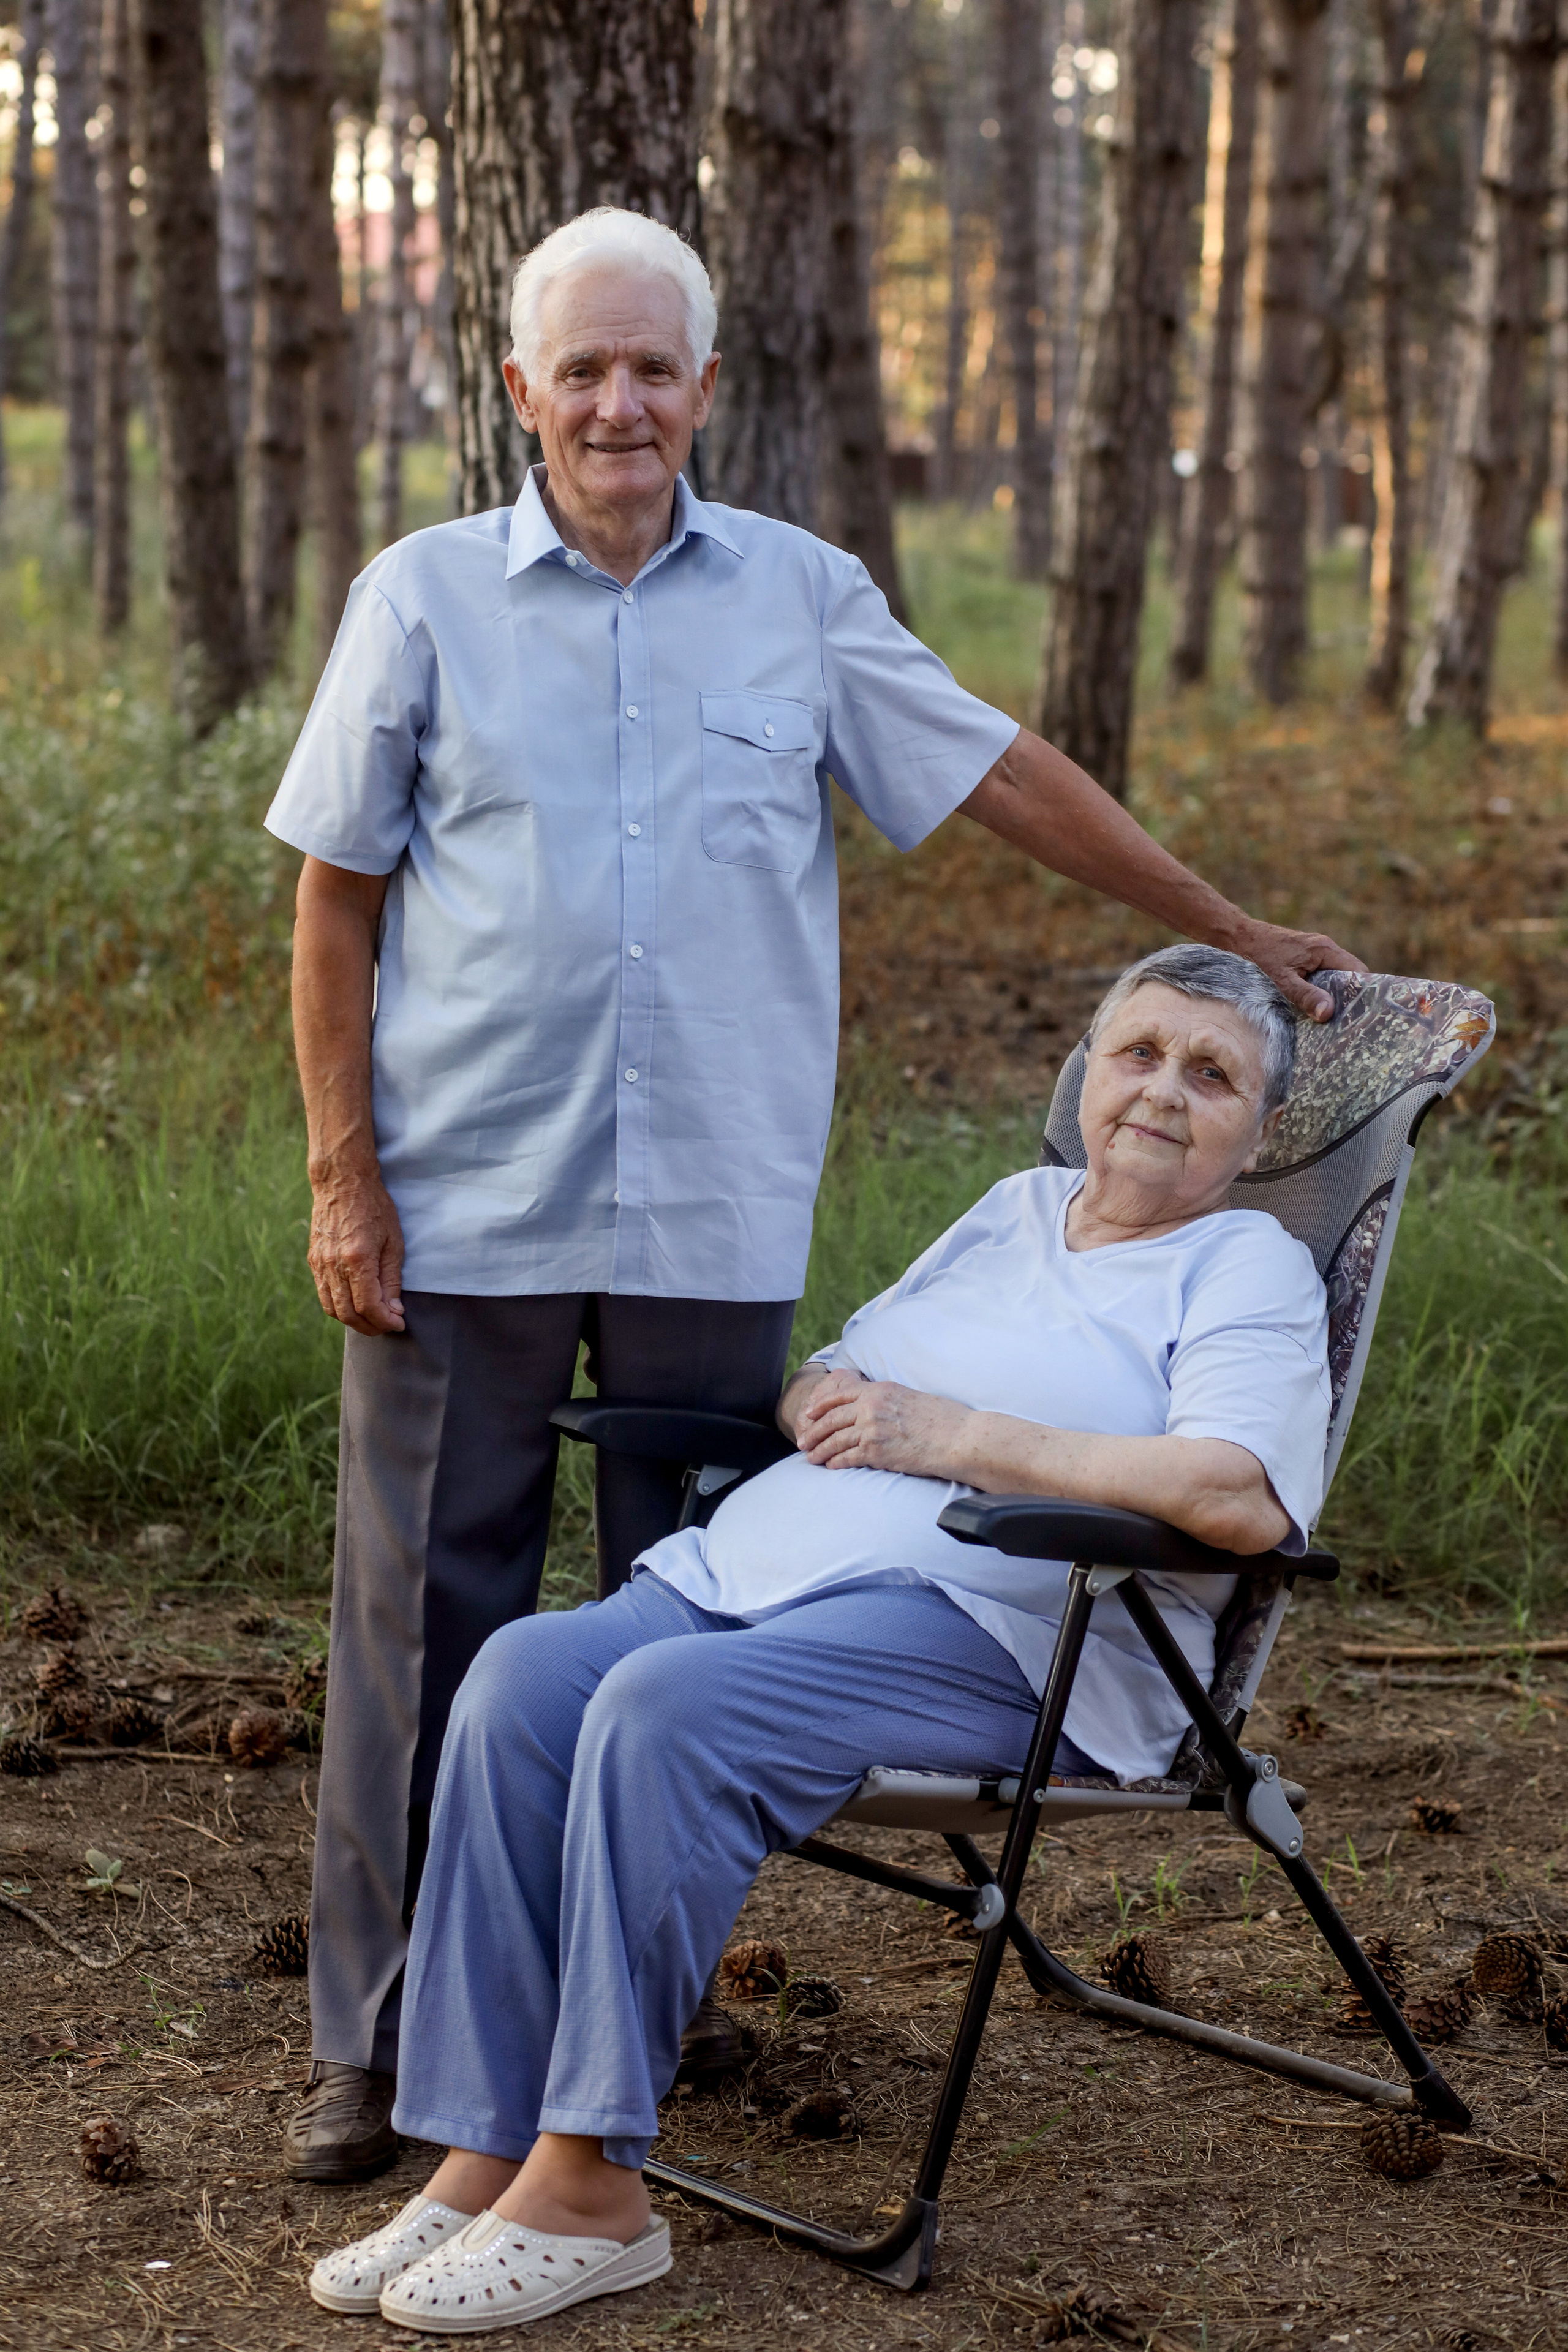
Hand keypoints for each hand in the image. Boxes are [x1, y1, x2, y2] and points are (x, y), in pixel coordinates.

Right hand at [307, 1160, 406, 1335]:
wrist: (342, 1181)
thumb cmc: (374, 1207)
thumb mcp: (394, 1242)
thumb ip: (392, 1279)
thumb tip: (393, 1310)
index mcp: (357, 1259)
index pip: (368, 1306)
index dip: (385, 1321)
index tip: (398, 1324)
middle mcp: (333, 1265)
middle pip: (348, 1314)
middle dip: (370, 1327)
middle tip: (387, 1326)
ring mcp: (319, 1264)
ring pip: (332, 1308)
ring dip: (353, 1321)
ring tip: (373, 1319)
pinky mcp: (313, 1260)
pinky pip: (324, 1294)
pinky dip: (339, 1306)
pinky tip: (356, 1303)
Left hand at [796, 1376, 970, 1478]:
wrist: (957, 1437)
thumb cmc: (942, 1418)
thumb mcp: (909, 1396)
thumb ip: (886, 1400)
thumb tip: (873, 1407)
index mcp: (879, 1390)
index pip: (839, 1394)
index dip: (820, 1405)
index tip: (809, 1413)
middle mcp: (871, 1407)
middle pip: (831, 1419)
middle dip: (813, 1431)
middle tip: (802, 1441)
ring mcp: (872, 1429)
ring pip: (836, 1439)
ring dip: (820, 1450)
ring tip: (811, 1458)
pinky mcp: (877, 1451)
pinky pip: (849, 1457)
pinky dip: (836, 1462)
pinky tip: (830, 1466)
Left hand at [1235, 921, 1367, 1022]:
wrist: (1234, 937)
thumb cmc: (1256, 955)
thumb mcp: (1281, 980)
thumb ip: (1305, 996)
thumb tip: (1329, 1013)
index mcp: (1325, 950)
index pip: (1359, 971)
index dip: (1364, 991)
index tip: (1364, 1013)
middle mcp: (1324, 949)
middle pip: (1349, 976)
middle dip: (1349, 998)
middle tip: (1349, 1023)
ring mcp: (1314, 954)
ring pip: (1334, 978)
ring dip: (1333, 997)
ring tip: (1334, 1021)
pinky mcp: (1303, 960)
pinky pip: (1320, 978)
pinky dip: (1320, 992)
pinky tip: (1315, 1010)